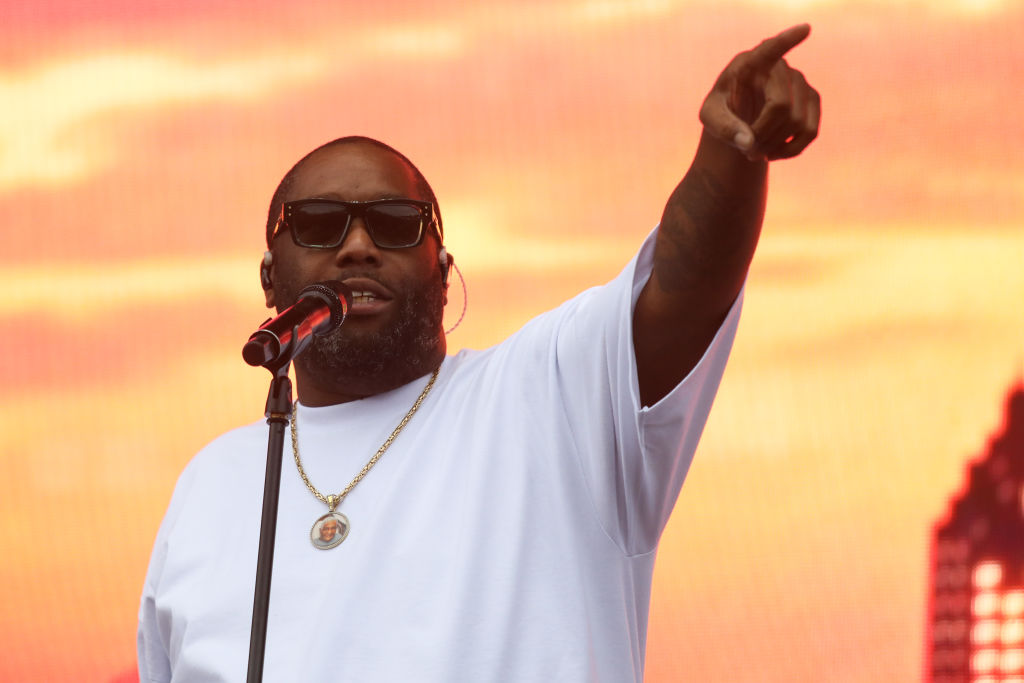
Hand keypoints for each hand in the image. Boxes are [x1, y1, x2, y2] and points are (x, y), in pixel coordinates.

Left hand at [699, 24, 820, 161]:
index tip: (804, 29)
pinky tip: (774, 154)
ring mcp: (801, 82)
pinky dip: (792, 150)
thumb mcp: (710, 117)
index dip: (788, 40)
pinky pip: (811, 131)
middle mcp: (781, 67)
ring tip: (754, 153)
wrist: (739, 116)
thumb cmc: (722, 109)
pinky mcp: (812, 100)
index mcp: (751, 63)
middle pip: (781, 107)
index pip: (771, 49)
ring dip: (775, 146)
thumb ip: (723, 127)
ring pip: (797, 123)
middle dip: (763, 135)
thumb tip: (748, 142)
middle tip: (746, 151)